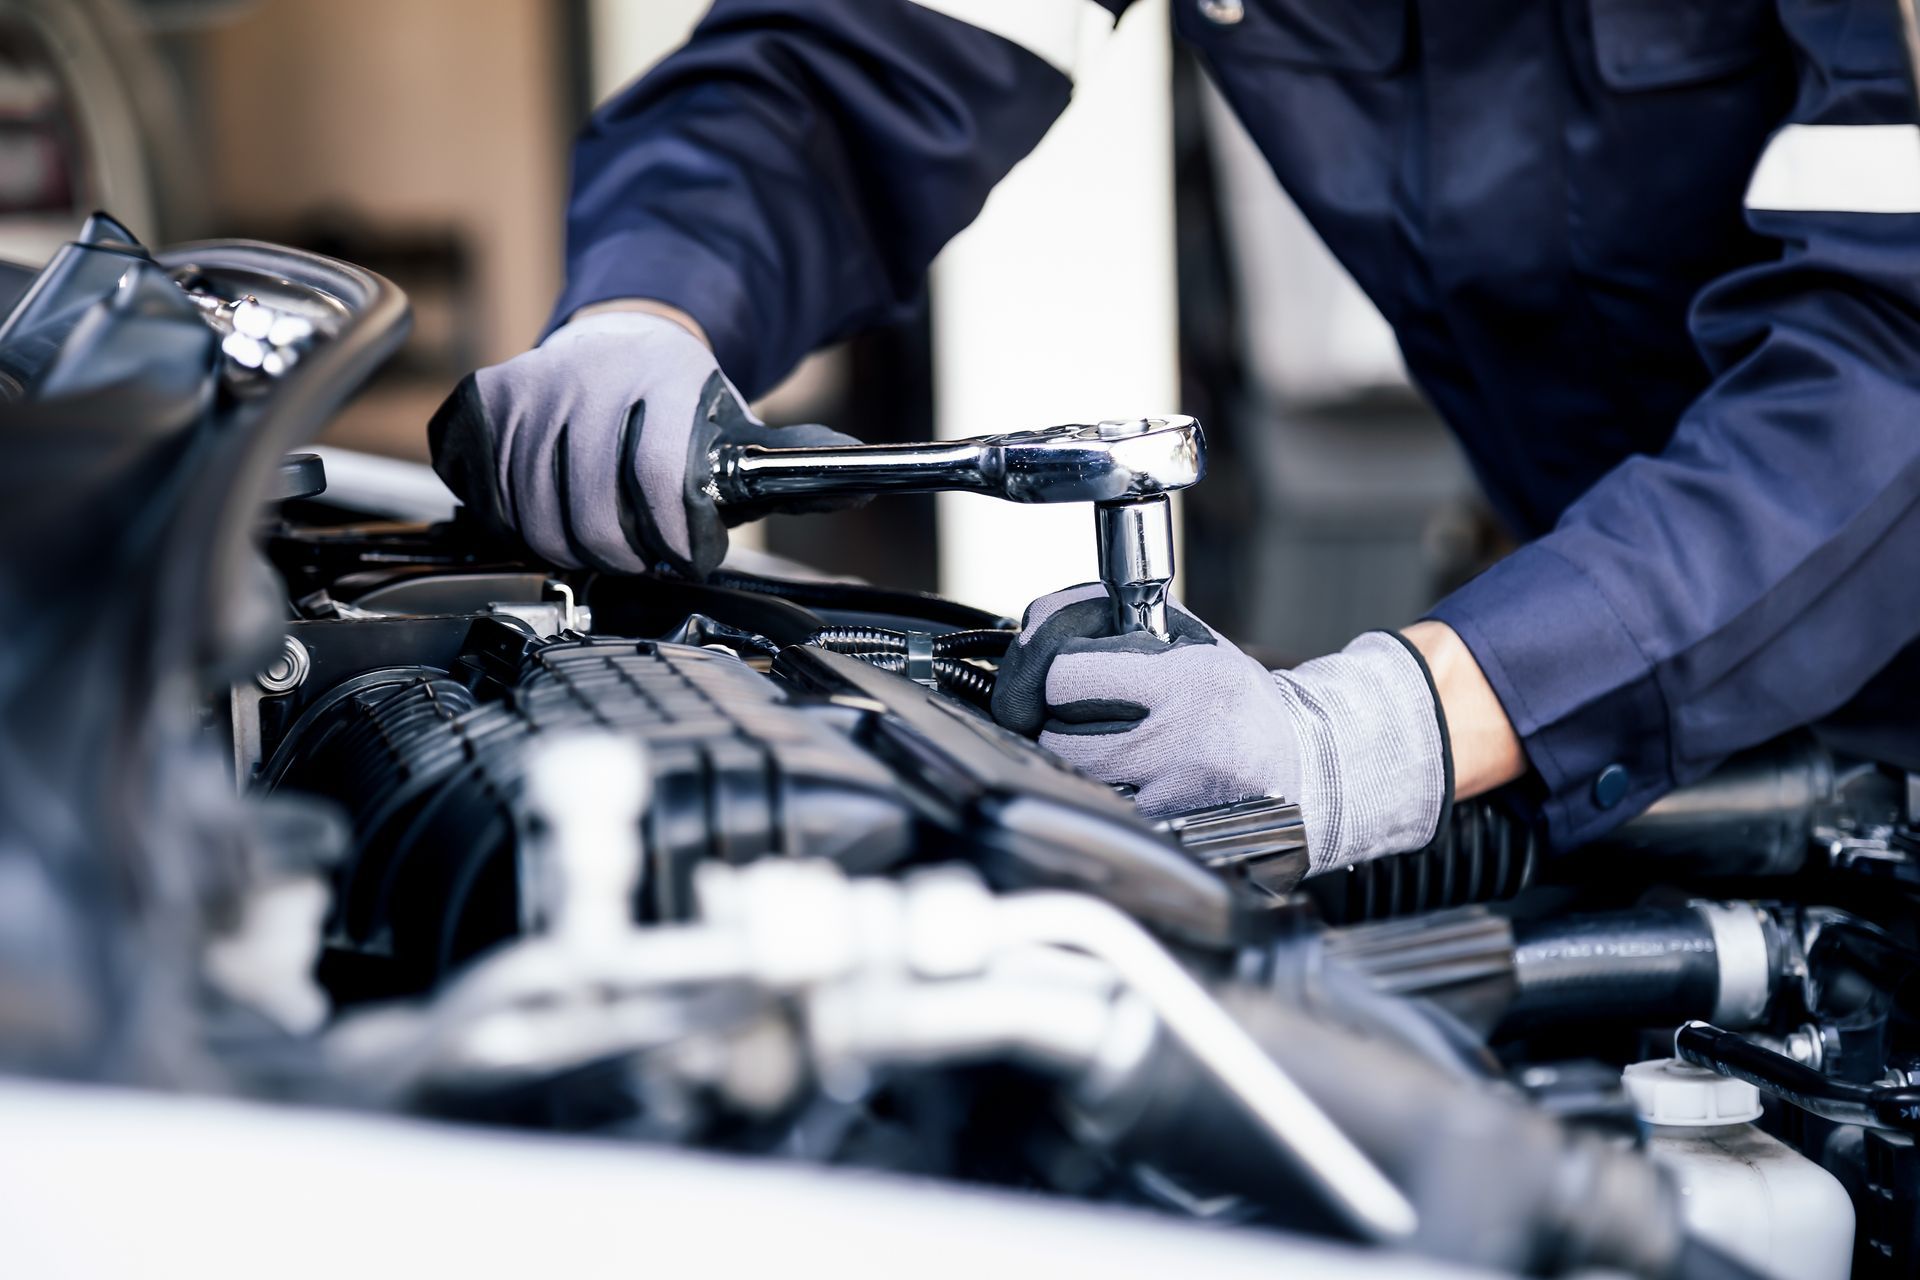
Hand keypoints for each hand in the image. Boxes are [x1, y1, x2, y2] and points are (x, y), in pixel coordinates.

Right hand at [428, 309, 861, 577]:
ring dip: (571, 549)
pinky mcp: (487, 403)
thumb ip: (797, 463)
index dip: (674, 541)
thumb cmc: (686, 402)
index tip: (687, 557)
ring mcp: (531, 388)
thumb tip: (865, 485)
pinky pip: (490, 495)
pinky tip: (553, 515)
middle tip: (644, 560)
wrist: (624, 335)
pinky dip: (519, 523)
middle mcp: (590, 377)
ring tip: (604, 543)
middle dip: (625, 558)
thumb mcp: (743, 427)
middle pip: (592, 516)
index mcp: (663, 379)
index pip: (660, 483)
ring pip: (535, 517)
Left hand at [991, 584, 1452, 872]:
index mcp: (1187, 680)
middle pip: (1058, 736)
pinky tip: (1123, 784)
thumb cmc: (1236, 700)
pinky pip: (1103, 814)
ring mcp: (1176, 796)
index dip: (1049, 673)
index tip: (1060, 676)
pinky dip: (1099, 799)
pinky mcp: (1173, 836)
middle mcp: (1182, 740)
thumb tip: (1036, 621)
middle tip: (1075, 716)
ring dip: (1073, 764)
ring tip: (1106, 747)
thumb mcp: (1191, 643)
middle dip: (1053, 723)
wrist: (1307, 767)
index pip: (1065, 676)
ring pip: (1075, 780)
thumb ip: (1117, 624)